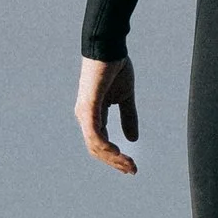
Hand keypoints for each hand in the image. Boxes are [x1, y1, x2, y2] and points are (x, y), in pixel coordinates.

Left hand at [77, 54, 138, 174]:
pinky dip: (105, 146)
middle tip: (132, 170)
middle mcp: (84, 116)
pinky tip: (117, 153)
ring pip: (95, 145)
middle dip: (115, 162)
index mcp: (92, 114)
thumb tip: (132, 139)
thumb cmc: (115, 67)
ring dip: (113, 158)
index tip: (131, 166)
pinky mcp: (89, 106)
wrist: (109, 46)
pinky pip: (95, 133)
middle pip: (96, 149)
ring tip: (129, 165)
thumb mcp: (125, 97)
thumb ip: (128, 117)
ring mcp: (85, 112)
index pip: (100, 143)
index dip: (115, 157)